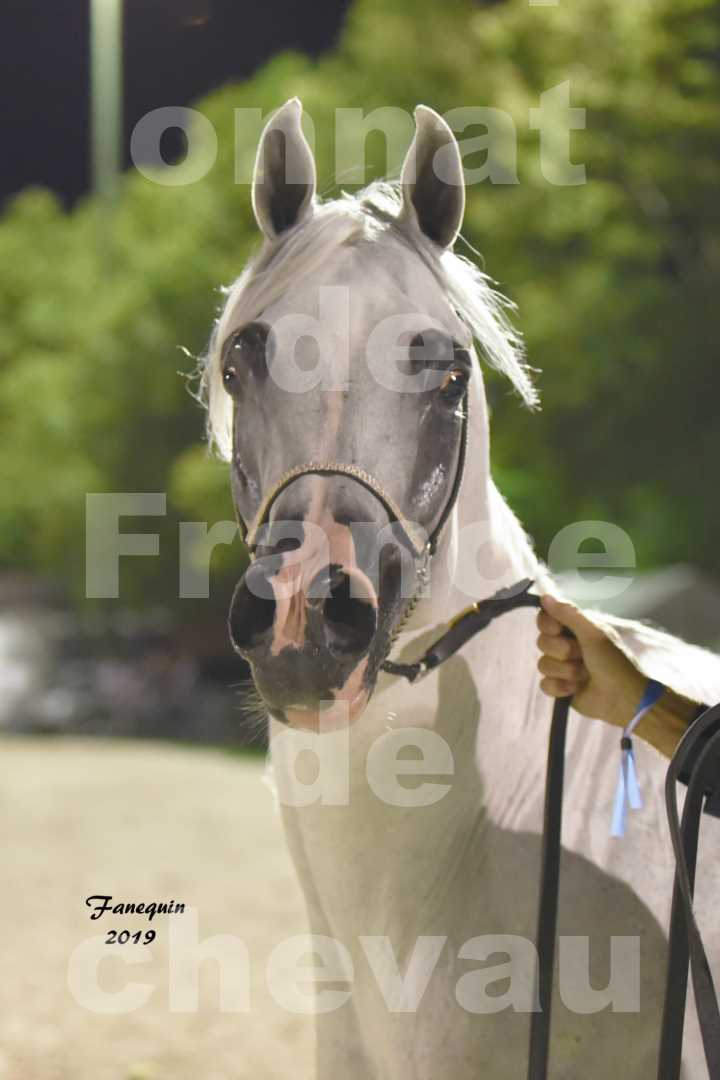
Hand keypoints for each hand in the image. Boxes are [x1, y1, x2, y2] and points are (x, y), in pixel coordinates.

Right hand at [536, 593, 646, 729]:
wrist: (624, 699)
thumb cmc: (615, 663)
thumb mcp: (594, 634)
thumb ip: (568, 614)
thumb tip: (545, 596)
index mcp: (576, 629)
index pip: (546, 619)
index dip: (548, 625)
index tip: (558, 629)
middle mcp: (567, 646)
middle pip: (542, 641)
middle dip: (562, 651)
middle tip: (581, 655)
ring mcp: (563, 668)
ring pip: (543, 664)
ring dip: (566, 671)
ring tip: (585, 675)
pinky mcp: (560, 688)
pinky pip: (545, 684)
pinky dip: (561, 687)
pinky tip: (576, 689)